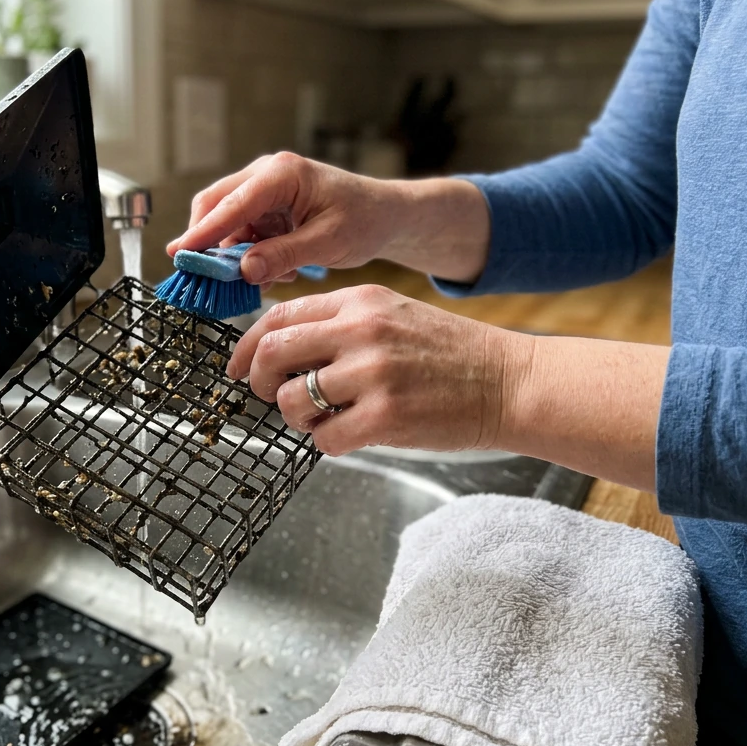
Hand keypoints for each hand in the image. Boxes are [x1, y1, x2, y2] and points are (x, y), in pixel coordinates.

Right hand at [166, 153, 401, 285]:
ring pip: (226, 224)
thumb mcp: (327, 242)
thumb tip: (244, 271)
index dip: (203, 232)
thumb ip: (284, 255)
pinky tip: (279, 269)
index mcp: (282, 175)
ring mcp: (263, 191)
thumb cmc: (363, 220)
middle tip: (201, 276)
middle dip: (207, 242)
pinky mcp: (264, 208)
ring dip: (236, 255)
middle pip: (215, 206)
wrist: (384, 215)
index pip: (232, 204)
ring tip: (271, 276)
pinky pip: (242, 234)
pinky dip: (249, 255)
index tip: (179, 255)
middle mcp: (266, 175)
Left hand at [227, 284, 530, 455]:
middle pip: (272, 353)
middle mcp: (361, 332)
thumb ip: (340, 324)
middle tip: (268, 396)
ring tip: (324, 417)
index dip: (246, 345)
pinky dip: (328, 442)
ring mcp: (372, 374)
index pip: (278, 315)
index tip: (237, 367)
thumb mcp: (393, 315)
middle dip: (258, 381)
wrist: (509, 382)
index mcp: (359, 302)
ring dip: (297, 417)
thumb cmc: (451, 355)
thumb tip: (280, 346)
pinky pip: (324, 438)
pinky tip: (351, 434)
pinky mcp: (385, 416)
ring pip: (291, 400)